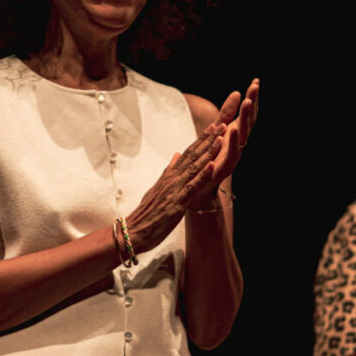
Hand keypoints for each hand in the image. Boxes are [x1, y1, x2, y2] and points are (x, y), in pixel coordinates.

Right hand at [126, 121, 227, 252]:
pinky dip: (202, 176)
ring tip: (221, 138)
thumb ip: (168, 171)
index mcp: (169, 176)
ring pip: (194, 167)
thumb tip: (176, 154)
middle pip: (192, 155)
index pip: (187, 153)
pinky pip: (191, 187)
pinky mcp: (176, 204)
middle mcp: (172, 179)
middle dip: (208, 140)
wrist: (132, 231)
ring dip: (208, 152)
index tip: (214, 126)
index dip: (201, 139)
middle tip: (222, 124)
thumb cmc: (146, 213)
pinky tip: (212, 166)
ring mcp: (174, 190)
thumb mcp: (158, 188)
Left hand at [187, 78, 258, 208]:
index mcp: (235, 136)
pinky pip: (230, 153)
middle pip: (248, 122)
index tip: (255, 82)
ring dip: (245, 119)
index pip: (247, 114)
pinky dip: (232, 141)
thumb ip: (226, 114)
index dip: (252, 99)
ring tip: (247, 103)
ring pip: (242, 135)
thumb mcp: (216, 132)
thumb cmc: (208, 161)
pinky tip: (231, 129)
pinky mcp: (224, 167)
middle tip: (255, 87)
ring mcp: (233, 156)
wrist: (199, 191)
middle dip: (252, 104)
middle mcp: (237, 145)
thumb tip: (236, 93)